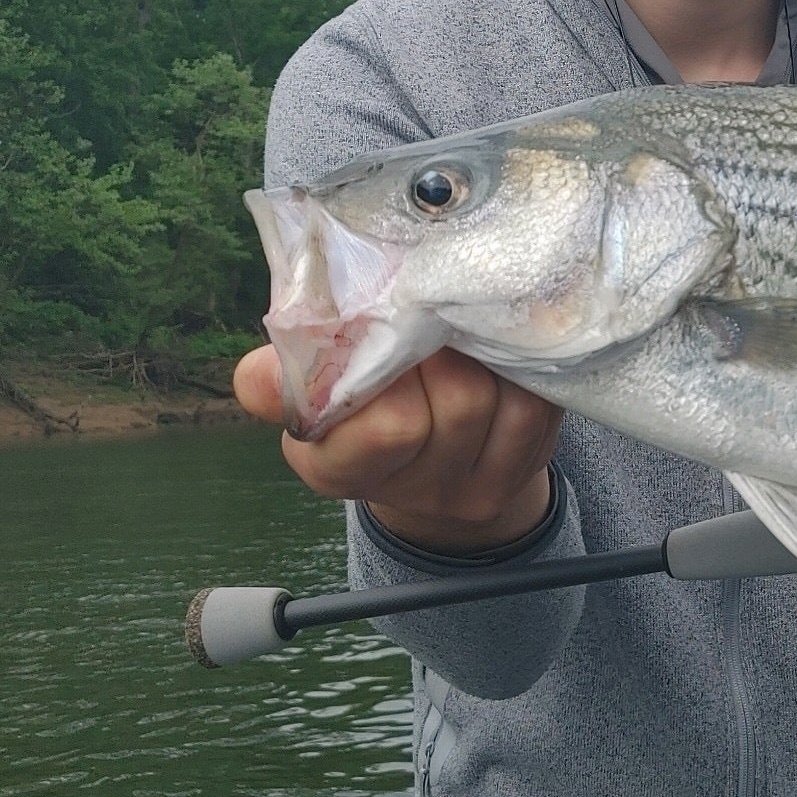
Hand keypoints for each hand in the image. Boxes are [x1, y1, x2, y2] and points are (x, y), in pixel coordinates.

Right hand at [234, 344, 564, 553]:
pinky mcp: (521, 469)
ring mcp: (472, 489)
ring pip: (505, 398)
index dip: (399, 365)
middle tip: (436, 306)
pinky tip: (496, 345)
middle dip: (452, 343)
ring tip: (463, 321)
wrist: (418, 454)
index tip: (383, 320)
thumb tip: (259, 369)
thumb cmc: (357, 398)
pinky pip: (537, 404)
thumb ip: (283, 373)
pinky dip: (519, 365)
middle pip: (459, 401)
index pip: (389, 427)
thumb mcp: (308, 387)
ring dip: (487, 348)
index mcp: (336, 468)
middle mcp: (411, 490)